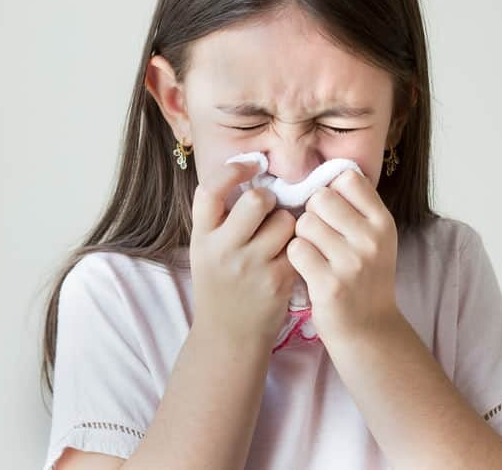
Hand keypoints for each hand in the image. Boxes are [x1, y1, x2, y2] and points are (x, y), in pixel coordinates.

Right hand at [190, 160, 298, 349]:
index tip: (250, 165)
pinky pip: (299, 245)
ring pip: (286, 220)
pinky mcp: (278, 281)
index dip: (232, 170)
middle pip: (257, 200)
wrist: (228, 337)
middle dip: (269, 199)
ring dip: (288, 223)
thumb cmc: (221, 285)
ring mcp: (251, 267)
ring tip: (279, 238)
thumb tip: (251, 170)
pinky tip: (290, 257)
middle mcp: (223, 250)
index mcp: (202, 238)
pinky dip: (298, 246)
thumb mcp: (206, 250)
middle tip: (268, 210)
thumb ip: (221, 217)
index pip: (210, 189)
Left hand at [285, 168, 400, 344]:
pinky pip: (296, 249)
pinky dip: (295, 257)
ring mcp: (351, 262)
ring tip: (315, 254)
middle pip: (321, 197)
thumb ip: (357, 207)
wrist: (369, 331)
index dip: (332, 190)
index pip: (348, 179)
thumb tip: (327, 171)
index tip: (332, 210)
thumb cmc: (365, 278)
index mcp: (383, 222)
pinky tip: (307, 269)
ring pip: (304, 222)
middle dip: (313, 213)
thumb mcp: (376, 239)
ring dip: (302, 236)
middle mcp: (371, 239)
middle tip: (320, 236)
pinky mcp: (329, 284)